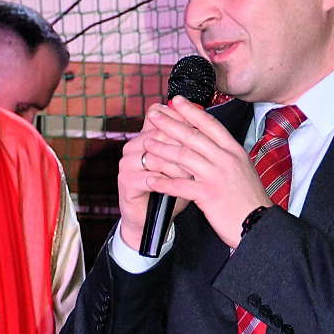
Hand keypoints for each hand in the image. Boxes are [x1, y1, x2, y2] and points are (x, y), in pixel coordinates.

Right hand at [116, 103, 192, 252]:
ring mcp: (126, 162)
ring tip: (191, 173)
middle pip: (158, 134)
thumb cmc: (171, 189)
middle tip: (201, 154)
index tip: (200, 129)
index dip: (179, 119)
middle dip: (181, 144)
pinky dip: (163, 182)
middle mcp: (133, 146)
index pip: (158, 116)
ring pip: (153, 156)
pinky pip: (146, 177)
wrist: (151, 217)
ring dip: (174, 165)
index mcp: (145, 136)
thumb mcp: (184, 165)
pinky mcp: (125, 181)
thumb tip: (208, 126)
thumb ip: (191, 146)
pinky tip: (176, 185)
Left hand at [132, 97, 270, 249]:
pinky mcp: (208, 195)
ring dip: (161, 149)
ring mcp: (216, 176)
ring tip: (145, 144)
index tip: (175, 101)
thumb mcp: (243, 170)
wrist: (260, 224)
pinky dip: (163, 182)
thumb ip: (226, 156)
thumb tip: (210, 144)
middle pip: (192, 136)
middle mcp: (226, 159)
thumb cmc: (250, 200)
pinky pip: (180, 185)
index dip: (191, 111)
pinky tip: (150, 179)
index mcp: (234, 151)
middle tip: (153, 114)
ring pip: (183, 157)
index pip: (210, 125)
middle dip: (169, 123)